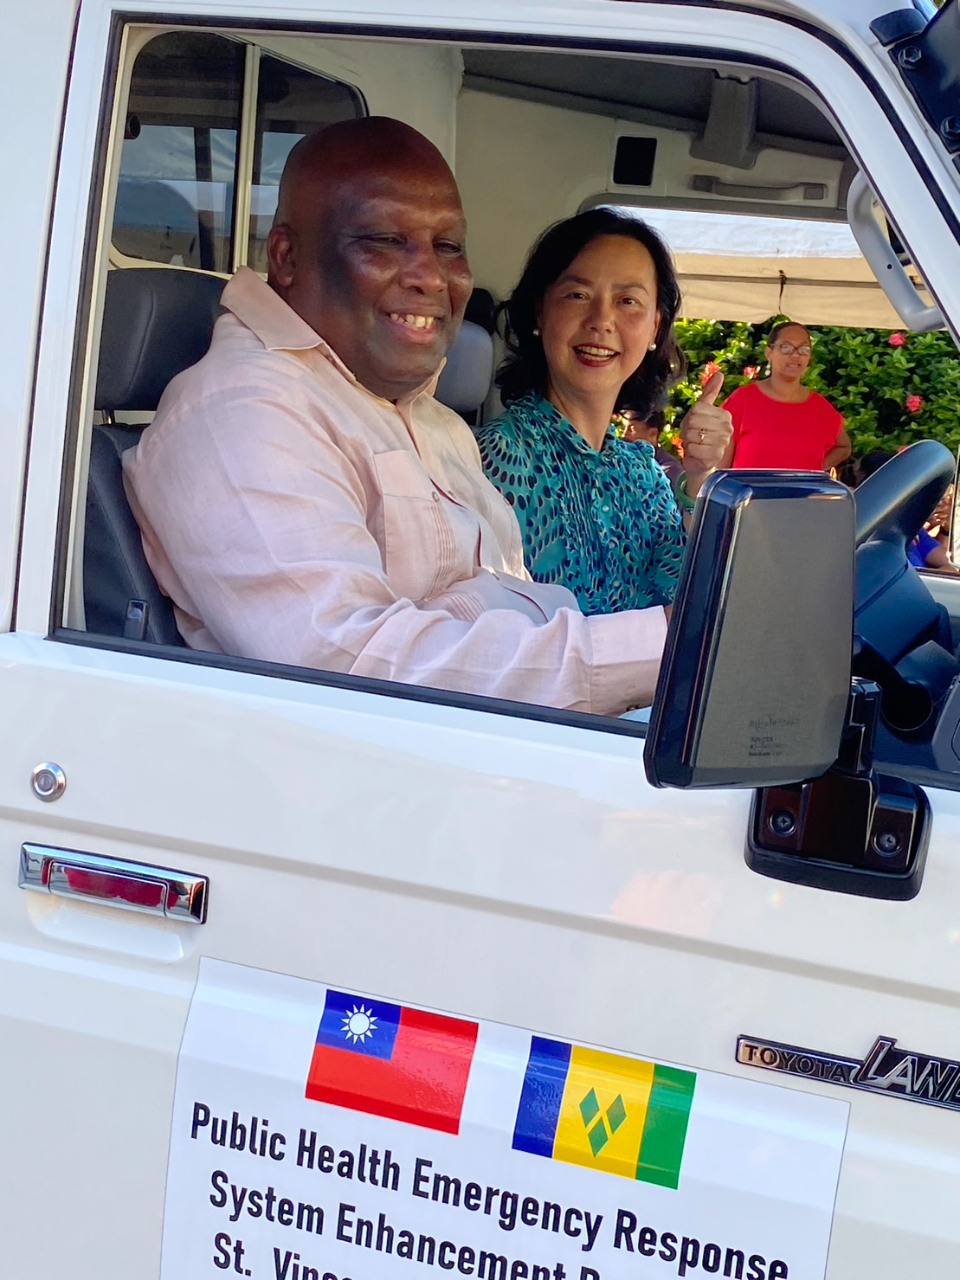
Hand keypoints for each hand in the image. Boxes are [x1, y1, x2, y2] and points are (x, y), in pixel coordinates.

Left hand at [678, 371, 732, 495]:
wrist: (701, 460)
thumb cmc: (700, 434)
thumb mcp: (701, 412)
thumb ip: (710, 393)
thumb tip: (720, 373)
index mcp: (724, 414)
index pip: (698, 408)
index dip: (691, 416)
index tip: (696, 424)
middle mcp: (727, 427)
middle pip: (694, 420)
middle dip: (688, 429)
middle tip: (694, 435)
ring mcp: (723, 442)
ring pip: (693, 434)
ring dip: (689, 441)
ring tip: (696, 444)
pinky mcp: (715, 456)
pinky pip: (693, 448)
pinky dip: (691, 451)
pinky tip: (697, 453)